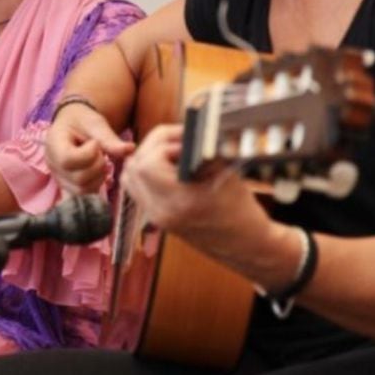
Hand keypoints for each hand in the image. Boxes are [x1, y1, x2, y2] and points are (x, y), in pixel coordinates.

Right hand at [46, 103, 132, 194]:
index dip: (87, 155)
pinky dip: (97, 184)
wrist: (73, 125)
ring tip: (101, 160)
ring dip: (99, 176)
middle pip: (78, 178)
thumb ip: (110, 139)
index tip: (95, 143)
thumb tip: (131, 149)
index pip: (68, 160)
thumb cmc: (83, 121)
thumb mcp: (96, 124)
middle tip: (101, 152)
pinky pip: (85, 193)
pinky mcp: (68, 185)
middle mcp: (52, 163)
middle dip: (97, 166)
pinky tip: (100, 170)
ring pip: (82, 189)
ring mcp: (58, 177)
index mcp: (54, 143)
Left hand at [120, 124, 270, 252]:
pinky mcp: (155, 217)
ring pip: (130, 176)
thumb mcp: (224, 173)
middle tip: (177, 140)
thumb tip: (181, 130)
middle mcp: (162, 212)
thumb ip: (197, 151)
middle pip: (134, 167)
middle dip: (153, 146)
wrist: (244, 245)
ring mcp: (155, 217)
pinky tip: (168, 165)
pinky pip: (136, 188)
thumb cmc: (241, 208)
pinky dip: (146, 171)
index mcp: (181, 203)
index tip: (185, 139)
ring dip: (146, 157)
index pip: (148, 164)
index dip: (163, 144)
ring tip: (172, 150)